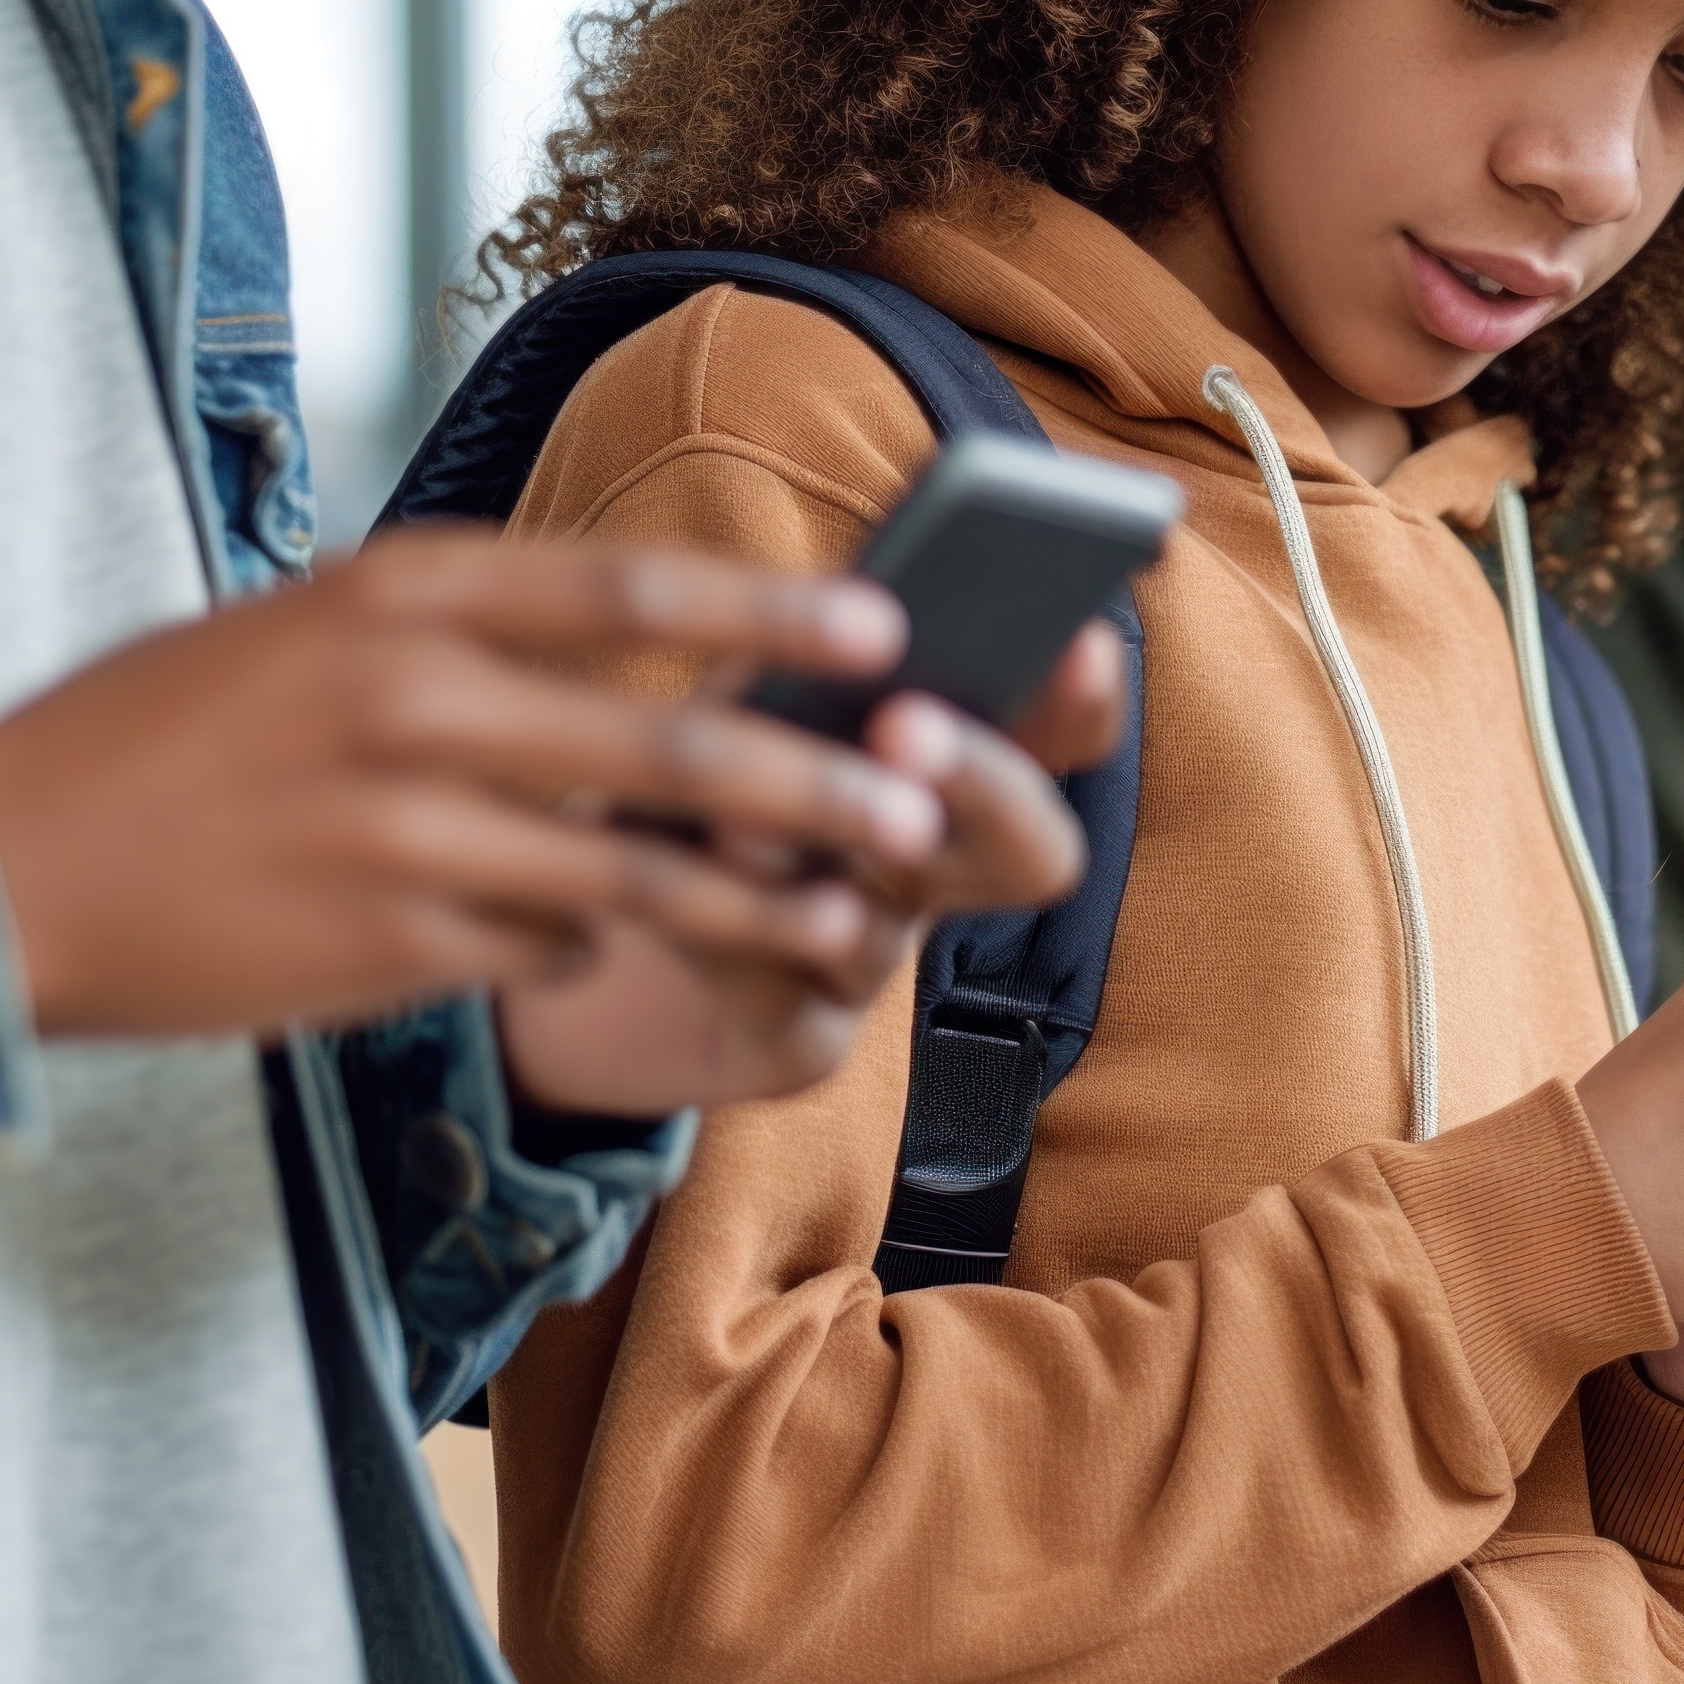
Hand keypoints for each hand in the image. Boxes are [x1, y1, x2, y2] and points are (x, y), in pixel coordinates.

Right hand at [0, 527, 1018, 1044]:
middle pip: (664, 733)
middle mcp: (411, 695)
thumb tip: (604, 647)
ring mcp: (402, 825)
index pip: (625, 585)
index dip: (770, 609)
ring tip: (860, 916)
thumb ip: (445, 636)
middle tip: (920, 800)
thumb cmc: (152, 744)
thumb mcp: (299, 633)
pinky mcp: (387, 942)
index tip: (883, 628)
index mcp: (395, 593)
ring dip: (759, 894)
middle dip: (811, 773)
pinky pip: (547, 948)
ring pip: (633, 864)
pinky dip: (609, 954)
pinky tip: (645, 960)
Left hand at [493, 630, 1129, 1118]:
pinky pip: (781, 1000)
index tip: (1078, 641)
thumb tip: (824, 639)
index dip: (1082, 701)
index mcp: (939, 770)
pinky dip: (717, 939)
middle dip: (980, 782)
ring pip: (880, 933)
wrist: (600, 926)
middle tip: (907, 726)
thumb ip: (786, 667)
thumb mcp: (732, 701)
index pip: (1059, 737)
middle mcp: (929, 874)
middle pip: (1031, 854)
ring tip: (741, 823)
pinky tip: (664, 902)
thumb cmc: (687, 778)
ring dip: (805, 869)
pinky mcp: (801, 1044)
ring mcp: (871, 965)